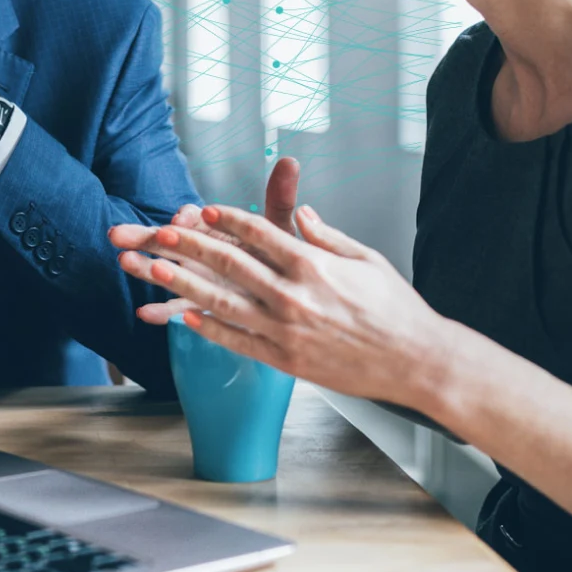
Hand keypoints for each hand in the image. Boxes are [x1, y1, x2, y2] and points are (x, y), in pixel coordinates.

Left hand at [108, 200, 451, 409]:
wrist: (416, 362)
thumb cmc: (395, 308)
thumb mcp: (364, 258)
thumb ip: (326, 235)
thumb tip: (301, 212)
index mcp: (313, 264)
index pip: (260, 233)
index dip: (227, 219)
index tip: (203, 209)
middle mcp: (294, 295)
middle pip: (231, 263)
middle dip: (191, 245)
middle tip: (160, 232)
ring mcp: (286, 330)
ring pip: (223, 303)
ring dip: (185, 284)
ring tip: (156, 270)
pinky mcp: (285, 360)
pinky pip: (238, 341)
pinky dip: (210, 329)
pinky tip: (185, 317)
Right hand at [131, 157, 301, 324]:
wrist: (283, 290)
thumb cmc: (278, 255)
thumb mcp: (278, 228)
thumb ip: (279, 198)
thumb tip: (289, 162)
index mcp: (214, 228)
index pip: (195, 218)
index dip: (187, 218)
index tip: (182, 217)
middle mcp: (199, 250)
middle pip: (167, 240)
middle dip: (144, 236)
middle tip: (119, 234)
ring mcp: (196, 278)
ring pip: (165, 271)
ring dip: (143, 268)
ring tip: (124, 262)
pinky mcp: (198, 302)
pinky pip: (176, 308)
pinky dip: (160, 311)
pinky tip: (144, 314)